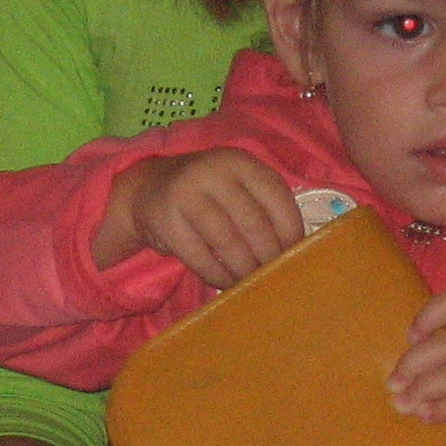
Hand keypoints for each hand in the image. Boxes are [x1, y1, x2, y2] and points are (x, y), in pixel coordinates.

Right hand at [95, 149, 301, 284]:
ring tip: (251, 283)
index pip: (277, 198)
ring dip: (243, 269)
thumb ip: (265, 207)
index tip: (294, 257)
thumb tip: (296, 251)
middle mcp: (214, 171)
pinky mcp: (165, 218)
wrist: (149, 186)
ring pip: (226, 241)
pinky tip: (225, 282)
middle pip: (253, 223)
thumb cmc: (209, 194)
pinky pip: (198, 255)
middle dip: (267, 257)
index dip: (291, 232)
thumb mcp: (238, 186)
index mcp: (241, 162)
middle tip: (273, 278)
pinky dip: (217, 274)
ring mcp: (187, 193)